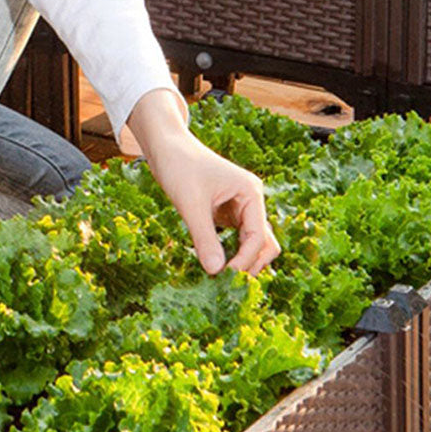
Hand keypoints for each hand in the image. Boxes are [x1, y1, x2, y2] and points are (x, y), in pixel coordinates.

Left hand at [127, 89, 280, 274]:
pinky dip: (228, 254)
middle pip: (264, 243)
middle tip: (228, 284)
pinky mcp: (226, 214)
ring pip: (251, 243)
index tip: (224, 277)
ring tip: (220, 278)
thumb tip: (216, 272)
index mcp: (251, 194)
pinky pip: (235, 239)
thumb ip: (204, 238)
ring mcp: (240, 208)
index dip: (244, 260)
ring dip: (241, 261)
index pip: (258, 237)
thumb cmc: (179, 167)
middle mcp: (252, 201)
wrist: (166, 147)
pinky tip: (213, 265)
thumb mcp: (191, 205)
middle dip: (250, 264)